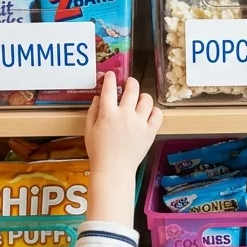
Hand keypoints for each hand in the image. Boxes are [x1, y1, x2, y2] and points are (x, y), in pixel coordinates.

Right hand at [83, 73, 160, 226]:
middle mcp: (125, 115)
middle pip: (132, 88)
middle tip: (129, 83)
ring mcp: (139, 123)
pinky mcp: (150, 132)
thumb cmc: (99, 152)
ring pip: (147, 99)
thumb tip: (98, 97)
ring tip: (139, 100)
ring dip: (142, 97)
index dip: (110, 78)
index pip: (110, 88)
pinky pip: (157, 114)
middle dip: (130, 82)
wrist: (114, 170)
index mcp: (108, 114)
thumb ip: (93, 111)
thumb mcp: (89, 130)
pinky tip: (148, 113)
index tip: (111, 76)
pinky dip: (154, 111)